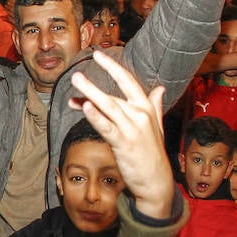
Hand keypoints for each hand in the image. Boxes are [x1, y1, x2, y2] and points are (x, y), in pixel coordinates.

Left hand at [67, 50, 171, 219]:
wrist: (156, 181)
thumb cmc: (153, 154)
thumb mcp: (157, 127)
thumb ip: (155, 106)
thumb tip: (160, 88)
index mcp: (147, 108)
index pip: (128, 81)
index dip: (113, 67)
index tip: (98, 55)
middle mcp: (140, 115)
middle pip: (113, 95)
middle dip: (93, 85)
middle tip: (76, 74)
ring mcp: (132, 129)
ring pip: (108, 106)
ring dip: (90, 93)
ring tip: (76, 82)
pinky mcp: (124, 143)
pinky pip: (107, 127)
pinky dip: (96, 116)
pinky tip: (85, 107)